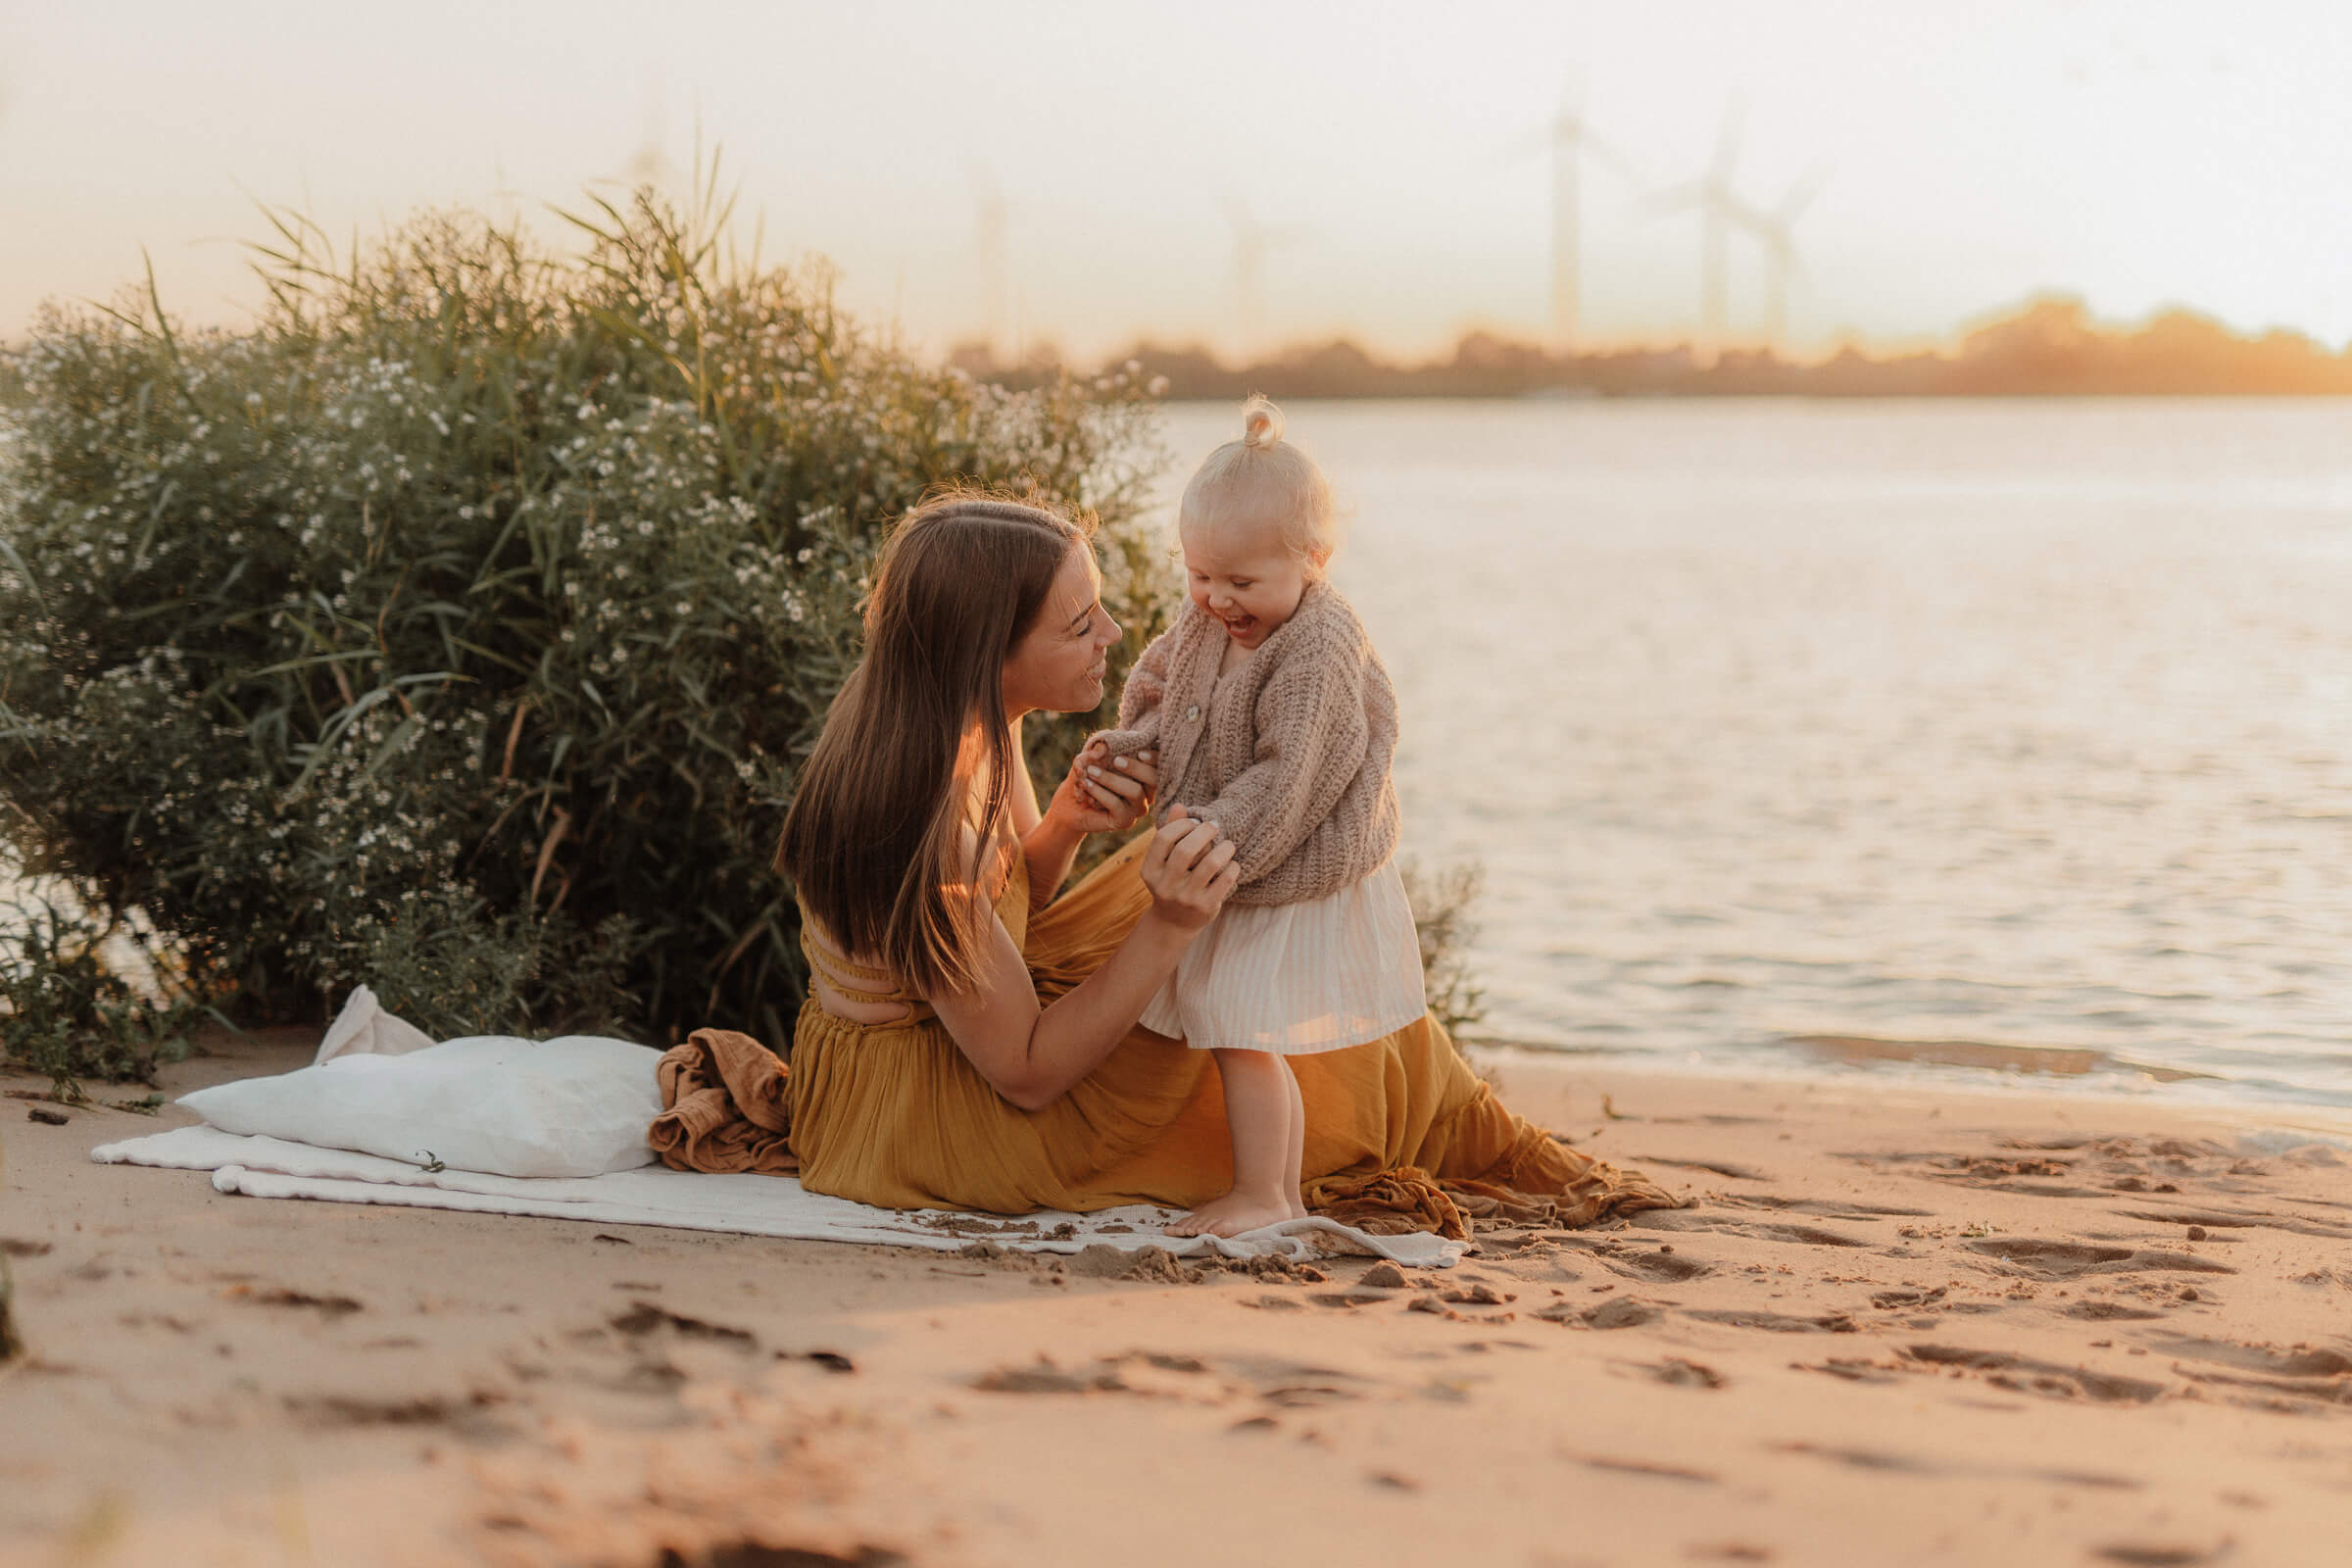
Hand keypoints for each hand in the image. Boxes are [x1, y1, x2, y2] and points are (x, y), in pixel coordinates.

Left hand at [1046, 742, 1156, 836]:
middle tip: (1115, 761)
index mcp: (1144, 770)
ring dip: (1112, 779)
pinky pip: (1117, 805)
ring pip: (1136, 792)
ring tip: (1091, 772)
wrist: (1070, 802)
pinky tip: (1088, 785)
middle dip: (1136, 768)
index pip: (1159, 763)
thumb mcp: (1091, 754)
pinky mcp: (1125, 820)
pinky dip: (1101, 793)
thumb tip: (1102, 748)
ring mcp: (1138, 807)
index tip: (1139, 752)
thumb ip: (1099, 747)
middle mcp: (1146, 790)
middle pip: (1154, 778)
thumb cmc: (1086, 773)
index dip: (1154, 758)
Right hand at [1140, 805, 1238, 932]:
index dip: (1181, 824)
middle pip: (1186, 850)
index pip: (1163, 838)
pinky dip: (1232, 867)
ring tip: (1228, 845)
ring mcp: (1185, 898)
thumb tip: (1180, 805)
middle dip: (1204, 832)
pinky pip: (1225, 880)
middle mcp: (1165, 886)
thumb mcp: (1165, 861)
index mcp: (1150, 871)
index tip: (1194, 823)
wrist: (1174, 922)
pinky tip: (1231, 864)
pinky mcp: (1205, 907)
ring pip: (1209, 864)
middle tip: (1214, 826)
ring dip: (1223, 848)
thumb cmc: (1172, 881)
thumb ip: (1170, 832)